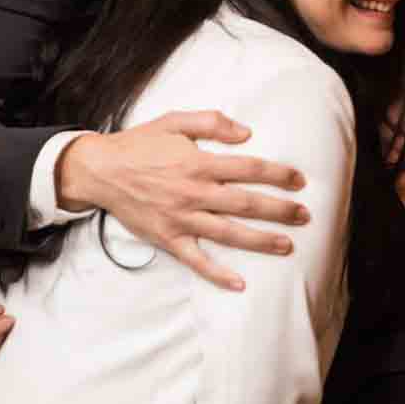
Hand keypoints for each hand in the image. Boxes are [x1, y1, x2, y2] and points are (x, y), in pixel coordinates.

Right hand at [56, 110, 308, 291]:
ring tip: (286, 245)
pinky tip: (239, 283)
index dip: (277, 174)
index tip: (299, 180)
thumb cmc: (140, 144)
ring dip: (260, 241)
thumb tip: (247, 133)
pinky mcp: (168, 238)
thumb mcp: (175, 121)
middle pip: (246, 204)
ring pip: (228, 233)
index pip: (249, 169)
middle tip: (304, 216)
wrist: (100, 171)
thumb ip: (212, 123)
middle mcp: (194, 192)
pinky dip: (217, 273)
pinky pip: (196, 260)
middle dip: (279, 210)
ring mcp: (181, 218)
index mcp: (198, 162)